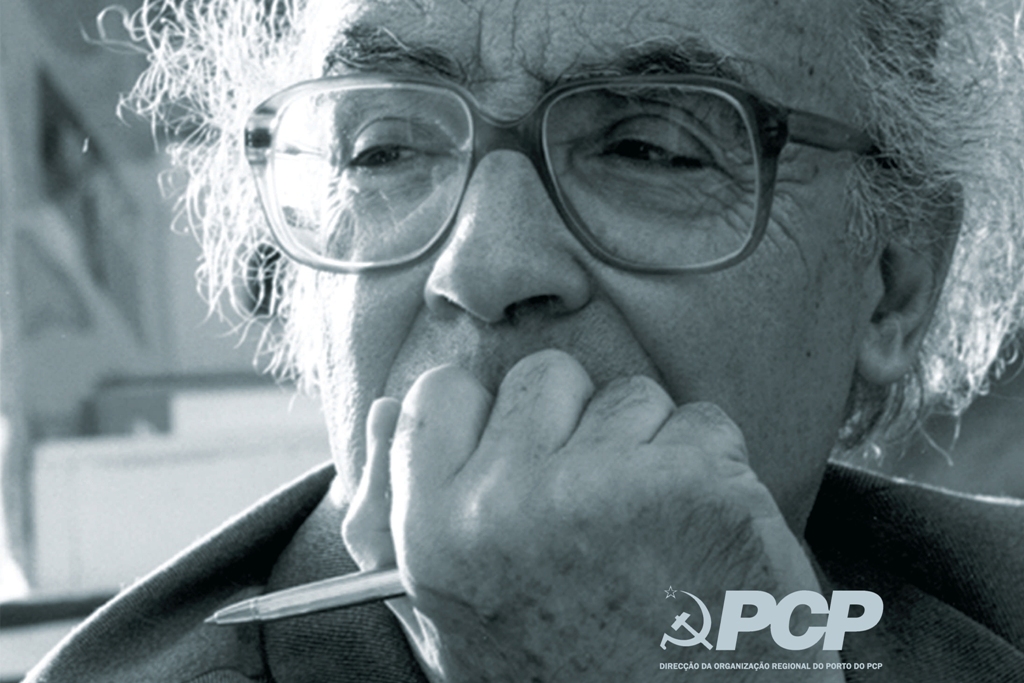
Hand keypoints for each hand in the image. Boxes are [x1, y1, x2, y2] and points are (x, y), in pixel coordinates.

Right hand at [343, 350, 842, 680]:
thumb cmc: (563, 668)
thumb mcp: (452, 613)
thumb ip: (397, 507)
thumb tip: (386, 408)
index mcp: (433, 533)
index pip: (444, 393)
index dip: (489, 419)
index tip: (521, 455)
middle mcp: (505, 506)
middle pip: (543, 376)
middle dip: (575, 426)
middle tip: (596, 508)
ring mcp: (602, 490)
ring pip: (631, 395)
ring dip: (647, 449)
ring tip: (652, 534)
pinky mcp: (695, 486)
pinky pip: (702, 422)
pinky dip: (714, 468)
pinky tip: (702, 537)